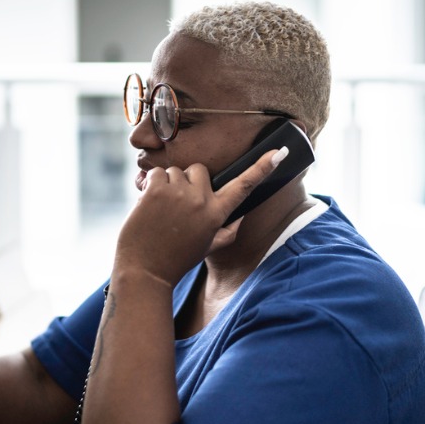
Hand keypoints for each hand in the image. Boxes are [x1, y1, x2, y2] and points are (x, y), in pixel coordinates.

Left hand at [114, 148, 285, 287]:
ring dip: (167, 184)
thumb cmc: (177, 259)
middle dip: (189, 181)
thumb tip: (241, 215)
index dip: (262, 168)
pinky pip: (156, 173)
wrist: (145, 271)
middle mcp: (202, 201)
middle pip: (200, 170)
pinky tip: (148, 205)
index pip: (244, 186)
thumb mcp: (208, 247)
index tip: (279, 152)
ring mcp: (179, 193)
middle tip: (178, 205)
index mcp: (218, 214)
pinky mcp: (157, 189)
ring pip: (175, 171)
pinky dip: (149, 185)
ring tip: (160, 210)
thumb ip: (228, 231)